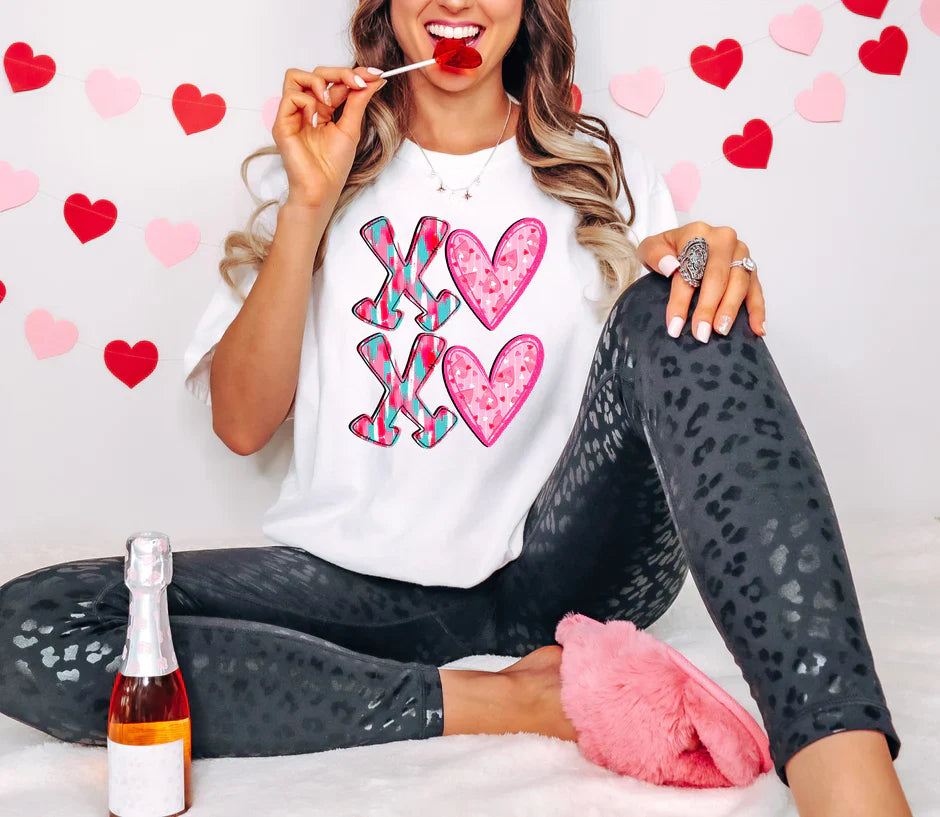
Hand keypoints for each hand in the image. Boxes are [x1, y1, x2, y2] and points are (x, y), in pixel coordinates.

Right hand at [271, 64, 385, 208]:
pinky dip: (308, 103)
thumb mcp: (351, 127)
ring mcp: (292, 114)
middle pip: (315, 72)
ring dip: (319, 83)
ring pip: (296, 76)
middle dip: (340, 73)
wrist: (322, 188)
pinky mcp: (282, 123)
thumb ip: (358, 101)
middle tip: (358, 83)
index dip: (353, 74)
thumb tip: (374, 79)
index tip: (374, 75)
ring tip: (330, 102)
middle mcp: (305, 109)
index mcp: (321, 110)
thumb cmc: (333, 166)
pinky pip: (291, 96)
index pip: (333, 81)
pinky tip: (315, 120)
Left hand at [636, 222, 766, 342]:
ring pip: (740, 282)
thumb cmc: (667, 251)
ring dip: (731, 309)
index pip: (689, 269)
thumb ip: (655, 254)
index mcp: (698, 233)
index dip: (680, 300)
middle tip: (701, 333)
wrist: (684, 244)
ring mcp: (740, 253)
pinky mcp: (751, 267)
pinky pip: (757, 289)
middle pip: (717, 277)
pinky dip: (758, 310)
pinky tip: (758, 329)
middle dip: (708, 308)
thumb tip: (670, 266)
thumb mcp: (651, 248)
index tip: (674, 326)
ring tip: (721, 331)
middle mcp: (723, 240)